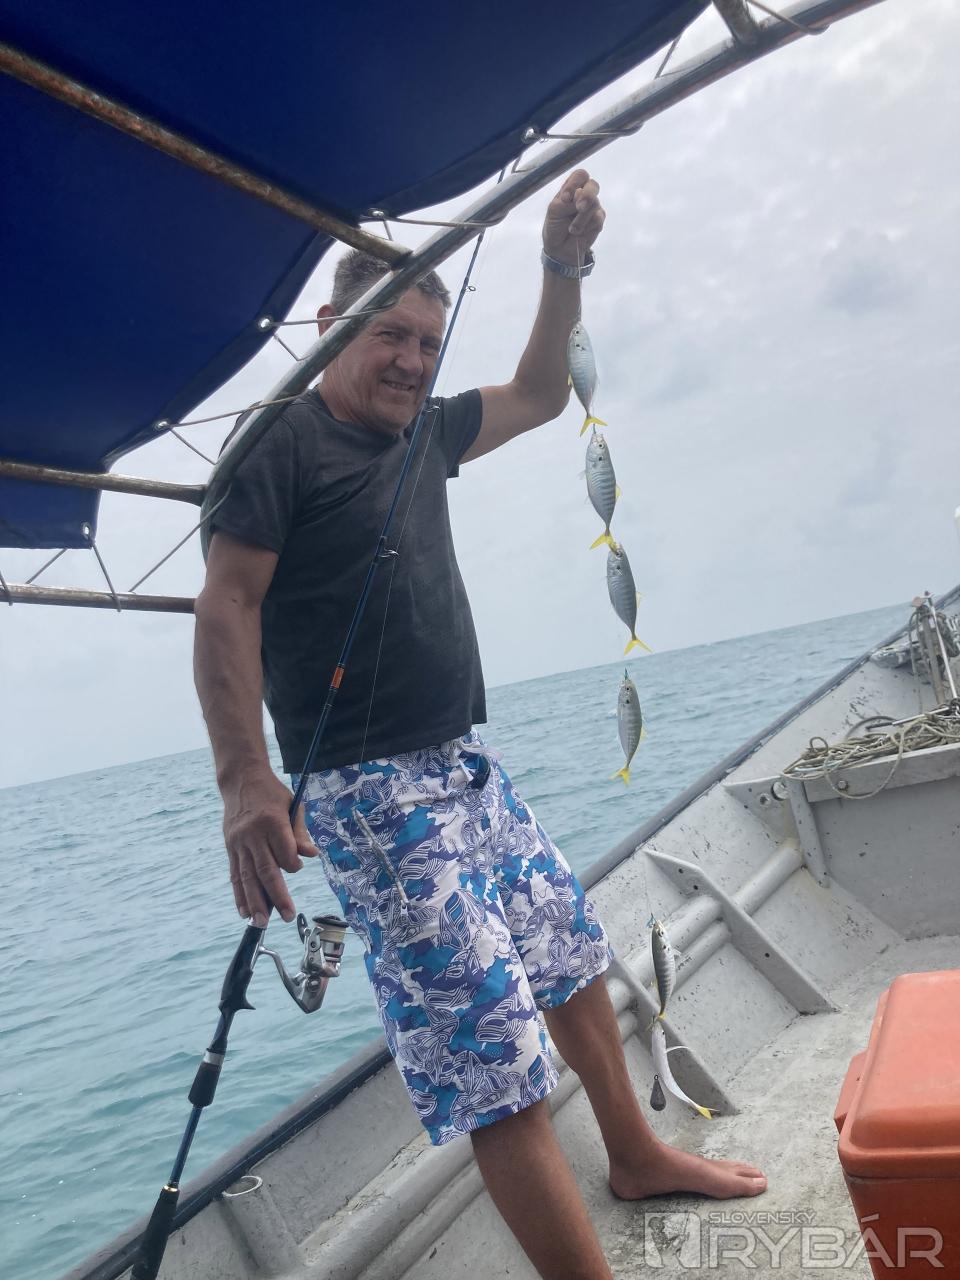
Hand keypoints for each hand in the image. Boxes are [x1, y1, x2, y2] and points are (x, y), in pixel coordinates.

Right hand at [222, 770, 317, 926]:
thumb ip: (300, 832)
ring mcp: (238, 843)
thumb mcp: (292, 804)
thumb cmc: (272, 794)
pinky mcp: (230, 848)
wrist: (241, 780)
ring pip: (247, 877)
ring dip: (255, 902)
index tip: (296, 868)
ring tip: (262, 923)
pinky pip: (234, 875)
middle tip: (288, 916)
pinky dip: (239, 895)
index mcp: (271, 820)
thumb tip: (310, 855)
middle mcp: (252, 834)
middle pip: (265, 869)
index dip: (292, 864)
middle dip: (277, 895)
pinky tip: (245, 912)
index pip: (283, 850)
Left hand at [542, 169, 605, 268]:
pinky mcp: (599, 220)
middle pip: (593, 185)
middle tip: (579, 208)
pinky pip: (597, 218)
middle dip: (586, 196)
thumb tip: (581, 194)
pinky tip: (579, 232)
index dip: (575, 184)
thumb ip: (566, 201)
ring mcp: (593, 207)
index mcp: (571, 188)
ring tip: (572, 229)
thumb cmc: (554, 227)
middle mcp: (584, 194)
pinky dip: (586, 226)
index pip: (580, 176)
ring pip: (595, 203)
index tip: (565, 198)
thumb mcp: (554, 211)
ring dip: (581, 218)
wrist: (560, 249)